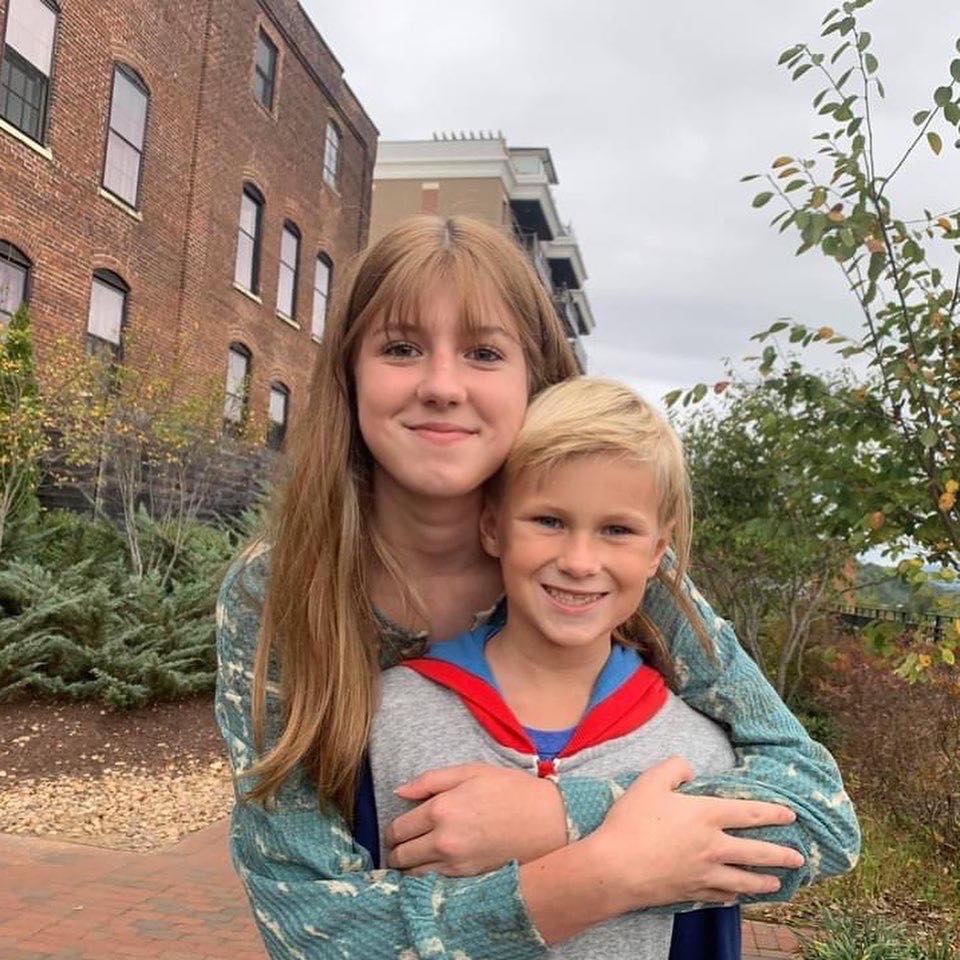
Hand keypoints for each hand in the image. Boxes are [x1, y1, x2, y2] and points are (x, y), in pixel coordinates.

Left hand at [385, 763, 566, 875]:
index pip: (399, 828)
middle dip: (395, 850)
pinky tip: (432, 867)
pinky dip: (426, 878)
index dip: (393, 830)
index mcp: (441, 808)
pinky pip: (434, 883)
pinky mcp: (469, 878)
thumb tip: (398, 792)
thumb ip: (430, 780)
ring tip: (413, 858)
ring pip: (413, 875)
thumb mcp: (471, 771)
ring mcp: (456, 863)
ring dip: (407, 868)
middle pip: (401, 855)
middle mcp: (443, 839)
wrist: (548, 820)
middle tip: (401, 845)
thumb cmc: (510, 789)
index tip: (397, 830)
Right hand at [590, 756, 805, 909]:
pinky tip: (736, 896)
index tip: (790, 816)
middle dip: (781, 855)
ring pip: (744, 879)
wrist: (616, 868)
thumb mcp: (650, 781)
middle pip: (757, 851)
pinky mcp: (692, 892)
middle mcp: (713, 846)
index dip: (772, 812)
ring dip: (763, 881)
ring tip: (777, 884)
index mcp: (706, 815)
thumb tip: (690, 770)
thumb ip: (674, 768)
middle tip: (798, 858)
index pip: (748, 812)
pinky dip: (733, 896)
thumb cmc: (631, 822)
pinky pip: (721, 896)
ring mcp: (705, 873)